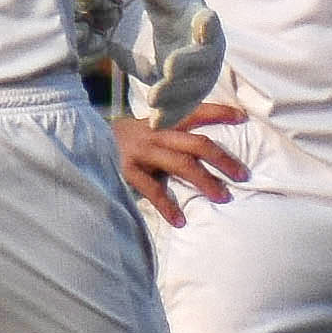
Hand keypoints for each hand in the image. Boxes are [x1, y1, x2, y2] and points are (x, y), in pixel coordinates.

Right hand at [113, 103, 245, 227]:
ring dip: (205, 181)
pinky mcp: (129, 171)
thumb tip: (211, 148)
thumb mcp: (154, 127)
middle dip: (223, 159)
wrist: (88, 140)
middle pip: (198, 143)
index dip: (220, 112)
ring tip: (224, 197)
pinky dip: (168, 207)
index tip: (242, 117)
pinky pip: (152, 190)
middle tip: (243, 174)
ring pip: (181, 165)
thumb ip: (177, 133)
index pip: (197, 111)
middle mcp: (157, 133)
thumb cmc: (132, 138)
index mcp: (166, 121)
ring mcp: (143, 152)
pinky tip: (181, 220)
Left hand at [132, 0, 224, 123]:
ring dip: (175, 96)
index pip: (209, 24)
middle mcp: (210, 53)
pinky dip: (172, 116)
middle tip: (164, 73)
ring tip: (153, 100)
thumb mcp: (161, 0)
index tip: (204, 20)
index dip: (207, 24)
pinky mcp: (192, 94)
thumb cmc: (174, 15)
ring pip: (193, 89)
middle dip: (184, 69)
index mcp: (205, 25)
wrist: (179, 37)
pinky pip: (184, 107)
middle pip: (200, 62)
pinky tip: (155, 123)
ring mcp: (203, 76)